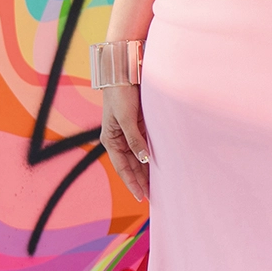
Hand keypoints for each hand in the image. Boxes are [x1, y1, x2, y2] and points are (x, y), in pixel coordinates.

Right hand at [100, 83, 150, 200]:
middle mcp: (119, 139)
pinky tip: (160, 165)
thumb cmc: (120, 95)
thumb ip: (134, 139)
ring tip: (158, 186)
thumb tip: (143, 159)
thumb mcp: (126, 118)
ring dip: (147, 171)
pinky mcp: (139, 126)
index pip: (122, 167)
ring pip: (139, 158)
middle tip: (154, 197)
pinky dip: (151, 157)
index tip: (141, 197)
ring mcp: (129, 133)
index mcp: (111, 140)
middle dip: (141, 181)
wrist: (124, 73)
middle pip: (131, 165)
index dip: (132, 183)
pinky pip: (146, 146)